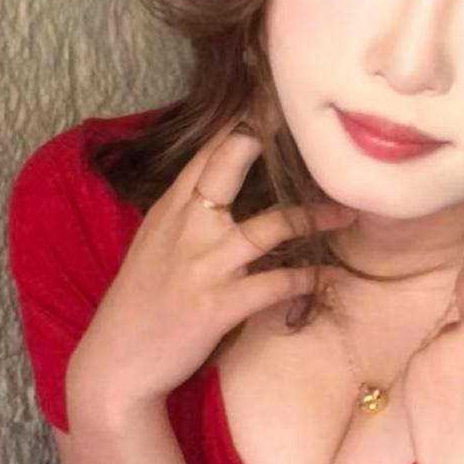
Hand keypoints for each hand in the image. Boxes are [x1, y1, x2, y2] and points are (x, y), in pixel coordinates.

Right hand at [66, 125, 355, 422]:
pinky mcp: (217, 305)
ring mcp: (203, 265)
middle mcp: (186, 227)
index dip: (242, 121)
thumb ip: (187, 216)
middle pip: (230, 162)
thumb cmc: (140, 305)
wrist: (115, 365)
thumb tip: (221, 193)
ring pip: (270, 225)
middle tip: (313, 127)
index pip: (207, 150)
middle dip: (268, 138)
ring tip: (348, 214)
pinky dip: (306, 279)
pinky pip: (275, 284)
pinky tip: (328, 276)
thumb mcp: (154, 247)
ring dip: (314, 218)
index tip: (274, 98)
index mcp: (169, 209)